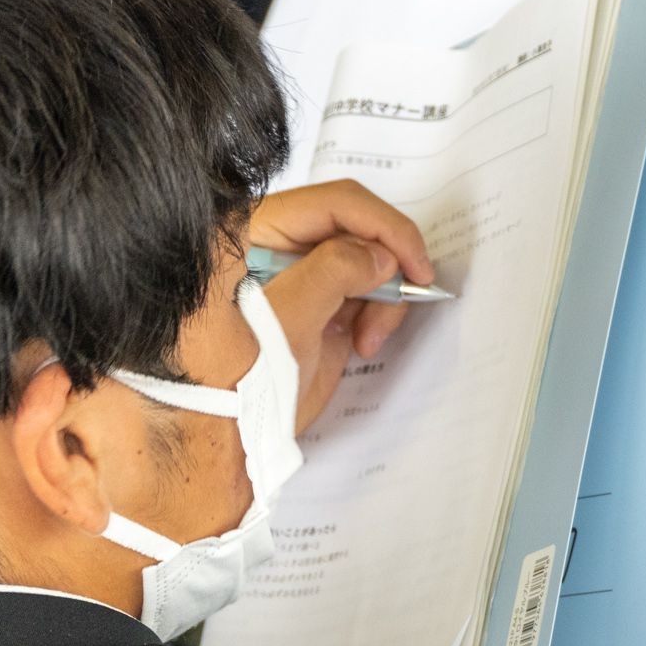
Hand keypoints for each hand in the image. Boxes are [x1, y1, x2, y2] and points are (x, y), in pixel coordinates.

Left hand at [249, 181, 435, 430]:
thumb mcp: (286, 320)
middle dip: (386, 264)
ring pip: (368, 260)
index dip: (384, 228)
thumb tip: (379, 255)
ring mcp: (302, 276)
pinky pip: (365, 290)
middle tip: (403, 299)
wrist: (230, 441)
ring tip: (370, 339)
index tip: (415, 265)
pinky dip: (378, 312)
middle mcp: (282, 244)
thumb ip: (333, 271)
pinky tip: (364, 342)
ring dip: (384, 295)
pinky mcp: (320, 304)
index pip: (335, 204)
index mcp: (258, 230)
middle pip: (357, 228)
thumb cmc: (237, 381)